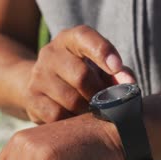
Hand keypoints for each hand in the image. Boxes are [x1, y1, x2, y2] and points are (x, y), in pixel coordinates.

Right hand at [20, 25, 134, 123]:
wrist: (43, 86)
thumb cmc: (82, 75)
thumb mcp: (100, 68)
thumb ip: (119, 72)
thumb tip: (128, 84)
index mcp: (70, 39)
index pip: (85, 37)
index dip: (103, 51)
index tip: (117, 67)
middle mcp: (50, 53)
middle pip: (81, 75)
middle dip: (99, 93)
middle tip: (105, 102)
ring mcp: (38, 76)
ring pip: (70, 100)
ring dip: (87, 110)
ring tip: (92, 111)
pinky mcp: (32, 99)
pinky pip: (57, 116)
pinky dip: (72, 121)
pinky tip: (76, 119)